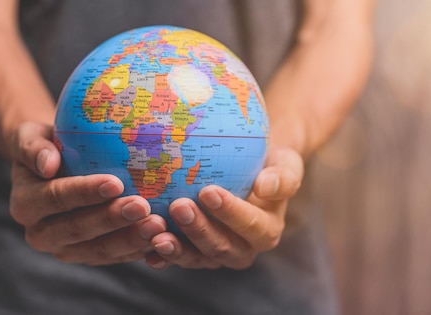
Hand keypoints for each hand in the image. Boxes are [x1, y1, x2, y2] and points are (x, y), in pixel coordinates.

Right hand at [8, 122, 166, 264]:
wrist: (53, 167)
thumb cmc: (48, 144)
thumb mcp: (32, 136)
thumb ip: (33, 147)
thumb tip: (47, 163)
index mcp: (25, 205)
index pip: (55, 199)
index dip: (84, 193)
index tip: (116, 183)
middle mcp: (41, 234)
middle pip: (78, 230)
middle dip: (112, 220)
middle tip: (143, 206)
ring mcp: (67, 249)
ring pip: (99, 250)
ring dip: (130, 239)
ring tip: (158, 224)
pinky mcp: (90, 256)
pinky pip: (116, 257)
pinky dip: (139, 250)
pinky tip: (162, 239)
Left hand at [145, 147, 303, 269]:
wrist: (250, 173)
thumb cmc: (269, 164)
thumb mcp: (286, 165)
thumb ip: (283, 177)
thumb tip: (265, 187)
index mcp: (266, 231)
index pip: (251, 225)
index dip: (231, 212)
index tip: (208, 191)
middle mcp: (242, 249)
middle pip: (221, 247)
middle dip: (199, 230)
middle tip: (178, 206)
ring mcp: (215, 255)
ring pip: (196, 257)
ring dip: (176, 247)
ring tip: (155, 232)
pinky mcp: (194, 253)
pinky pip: (177, 257)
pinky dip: (161, 256)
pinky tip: (144, 247)